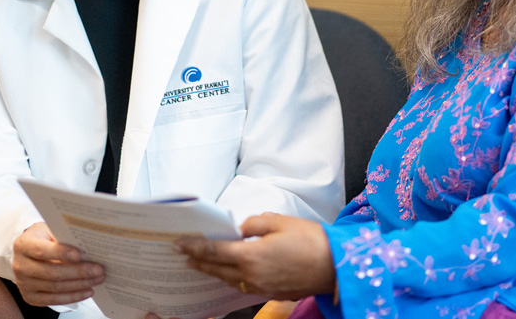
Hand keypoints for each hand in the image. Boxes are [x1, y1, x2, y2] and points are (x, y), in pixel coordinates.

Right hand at [12, 222, 105, 306]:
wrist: (28, 253)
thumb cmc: (43, 239)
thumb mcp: (49, 231)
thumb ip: (63, 237)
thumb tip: (87, 244)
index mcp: (23, 245)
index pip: (42, 251)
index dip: (61, 253)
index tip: (80, 255)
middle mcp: (20, 265)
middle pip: (52, 272)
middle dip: (78, 272)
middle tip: (99, 270)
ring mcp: (24, 283)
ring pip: (55, 288)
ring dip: (80, 285)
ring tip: (97, 279)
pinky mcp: (30, 297)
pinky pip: (53, 300)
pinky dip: (73, 297)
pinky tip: (87, 291)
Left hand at [176, 212, 334, 300]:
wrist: (336, 267)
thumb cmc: (311, 241)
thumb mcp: (280, 222)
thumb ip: (254, 223)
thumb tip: (240, 229)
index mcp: (251, 255)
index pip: (213, 251)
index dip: (194, 247)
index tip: (179, 244)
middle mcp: (251, 275)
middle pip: (216, 268)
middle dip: (199, 260)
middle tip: (184, 254)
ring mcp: (260, 288)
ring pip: (228, 280)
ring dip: (214, 271)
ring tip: (202, 263)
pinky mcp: (270, 293)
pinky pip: (243, 286)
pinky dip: (232, 278)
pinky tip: (230, 273)